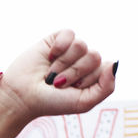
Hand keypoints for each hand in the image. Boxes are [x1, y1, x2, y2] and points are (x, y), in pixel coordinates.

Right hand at [0, 30, 116, 137]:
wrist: (23, 97)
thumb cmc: (52, 103)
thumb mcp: (84, 102)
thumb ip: (106, 87)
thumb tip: (114, 62)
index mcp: (94, 76)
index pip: (106, 68)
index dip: (88, 81)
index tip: (73, 91)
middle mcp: (84, 61)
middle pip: (94, 56)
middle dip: (75, 73)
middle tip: (59, 83)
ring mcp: (71, 50)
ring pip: (82, 46)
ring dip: (64, 64)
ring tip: (51, 74)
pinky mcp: (57, 40)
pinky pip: (69, 34)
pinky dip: (59, 47)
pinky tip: (49, 57)